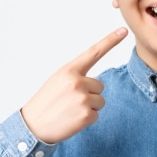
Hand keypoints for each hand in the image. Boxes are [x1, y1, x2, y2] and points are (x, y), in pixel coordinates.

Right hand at [21, 27, 127, 143]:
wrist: (32, 126)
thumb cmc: (46, 102)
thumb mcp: (58, 80)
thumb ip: (76, 76)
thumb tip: (95, 83)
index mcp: (69, 70)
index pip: (94, 52)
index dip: (110, 40)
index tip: (124, 31)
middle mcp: (77, 82)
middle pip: (99, 86)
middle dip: (89, 94)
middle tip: (70, 102)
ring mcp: (82, 98)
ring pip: (100, 101)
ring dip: (89, 107)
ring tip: (70, 110)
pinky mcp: (86, 115)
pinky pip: (96, 115)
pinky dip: (86, 120)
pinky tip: (72, 120)